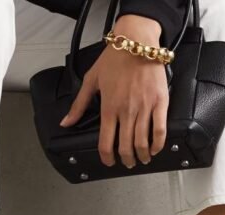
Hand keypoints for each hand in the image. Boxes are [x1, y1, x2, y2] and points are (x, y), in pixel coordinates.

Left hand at [59, 15, 168, 167]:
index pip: (106, 143)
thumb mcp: (91, 80)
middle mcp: (126, 112)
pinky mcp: (159, 103)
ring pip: (143, 142)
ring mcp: (144, 108)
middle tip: (128, 163)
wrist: (137, 42)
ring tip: (142, 159)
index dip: (107, 158)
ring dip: (142, 156)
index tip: (109, 162)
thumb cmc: (114, 59)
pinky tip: (155, 149)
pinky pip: (159, 130)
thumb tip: (65, 123)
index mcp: (108, 108)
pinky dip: (157, 144)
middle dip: (127, 160)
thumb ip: (79, 105)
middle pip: (126, 147)